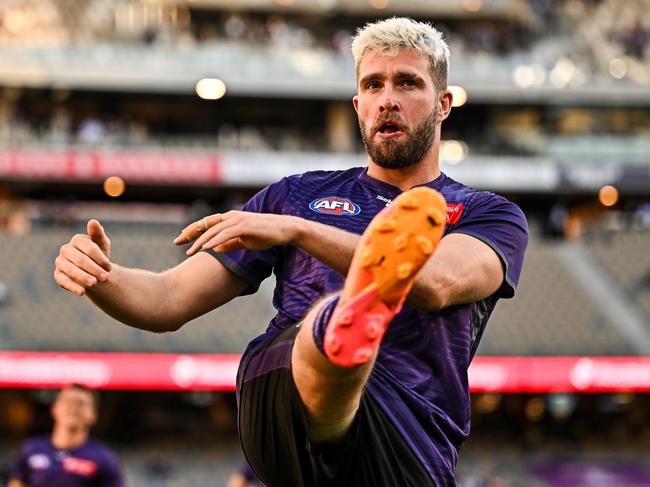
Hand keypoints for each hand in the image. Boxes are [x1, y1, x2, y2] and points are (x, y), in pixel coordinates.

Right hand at [53, 219, 111, 295]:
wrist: (94, 271)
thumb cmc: (99, 255)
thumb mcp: (102, 244)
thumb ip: (98, 234)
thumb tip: (93, 221)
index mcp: (77, 240)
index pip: (88, 247)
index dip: (100, 258)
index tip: (110, 267)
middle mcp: (66, 249)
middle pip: (80, 259)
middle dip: (94, 269)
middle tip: (106, 278)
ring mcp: (60, 262)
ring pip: (71, 270)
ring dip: (83, 277)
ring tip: (95, 284)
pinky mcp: (58, 275)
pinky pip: (63, 281)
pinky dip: (72, 286)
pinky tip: (82, 292)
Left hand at [174, 211, 298, 255]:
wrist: (285, 230)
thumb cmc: (266, 235)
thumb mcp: (245, 241)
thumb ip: (230, 244)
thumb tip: (215, 249)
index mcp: (230, 219)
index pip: (206, 223)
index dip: (192, 230)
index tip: (180, 240)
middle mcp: (231, 216)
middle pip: (205, 224)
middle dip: (189, 233)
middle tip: (176, 243)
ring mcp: (238, 220)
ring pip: (213, 229)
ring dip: (200, 240)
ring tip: (190, 251)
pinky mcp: (245, 226)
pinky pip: (226, 234)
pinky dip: (215, 240)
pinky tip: (206, 248)